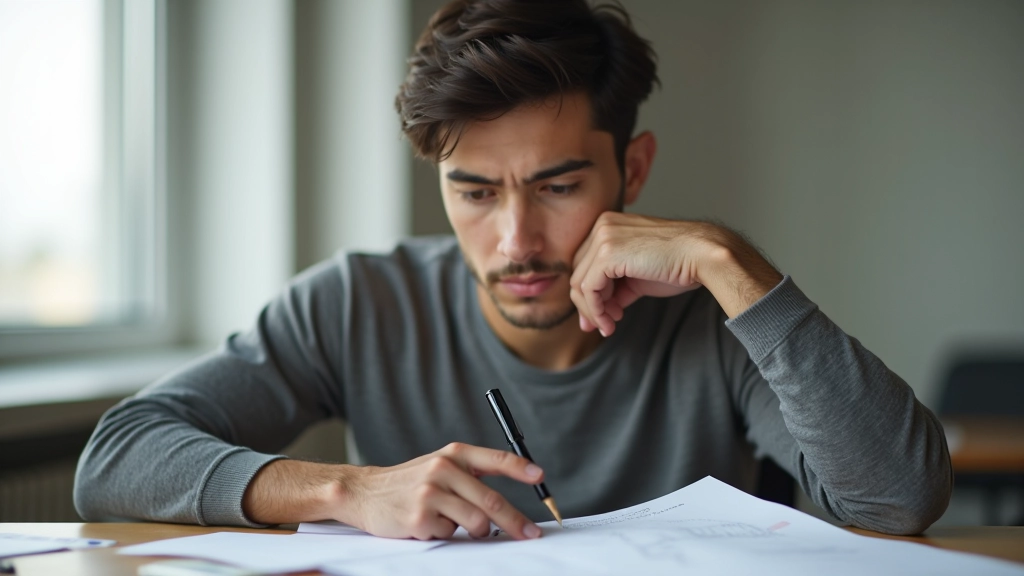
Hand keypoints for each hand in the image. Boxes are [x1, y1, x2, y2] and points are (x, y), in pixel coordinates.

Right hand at [341, 442, 543, 539]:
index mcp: (454, 454)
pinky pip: (451, 534)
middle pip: (492, 501)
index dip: (521, 469)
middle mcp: (444, 469)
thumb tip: (507, 500)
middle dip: (516, 521)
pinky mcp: (419, 517)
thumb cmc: (410, 481)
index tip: (540, 477)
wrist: (365, 492)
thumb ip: (471, 475)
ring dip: (476, 531)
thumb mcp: (440, 465)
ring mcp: (431, 493)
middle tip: (530, 534)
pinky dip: (446, 533)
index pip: (495, 458)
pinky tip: (429, 523)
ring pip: (476, 523)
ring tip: (457, 523)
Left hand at [570, 213, 782, 335]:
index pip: (586, 264)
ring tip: (610, 325)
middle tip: (603, 325)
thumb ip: (615, 289)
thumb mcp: (638, 277)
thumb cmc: (677, 264)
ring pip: (579, 283)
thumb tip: (594, 315)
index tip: (603, 316)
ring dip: (593, 310)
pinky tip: (612, 320)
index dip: (590, 293)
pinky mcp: (607, 253)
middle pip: (578, 273)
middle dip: (588, 304)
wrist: (702, 255)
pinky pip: (589, 289)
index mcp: (609, 225)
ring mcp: (603, 237)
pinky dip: (596, 310)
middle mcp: (602, 226)